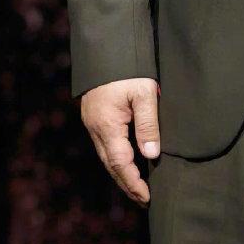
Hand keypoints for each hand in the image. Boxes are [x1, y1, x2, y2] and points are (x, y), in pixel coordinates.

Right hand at [80, 78, 161, 206]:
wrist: (106, 44)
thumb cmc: (129, 67)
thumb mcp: (145, 94)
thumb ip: (148, 125)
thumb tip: (151, 155)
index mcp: (107, 124)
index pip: (121, 164)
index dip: (134, 183)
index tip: (147, 197)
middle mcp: (95, 126)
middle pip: (110, 164)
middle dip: (126, 183)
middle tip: (143, 199)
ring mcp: (92, 121)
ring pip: (106, 155)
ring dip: (121, 172)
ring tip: (138, 186)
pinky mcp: (94, 114)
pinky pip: (105, 144)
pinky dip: (117, 157)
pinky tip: (129, 160)